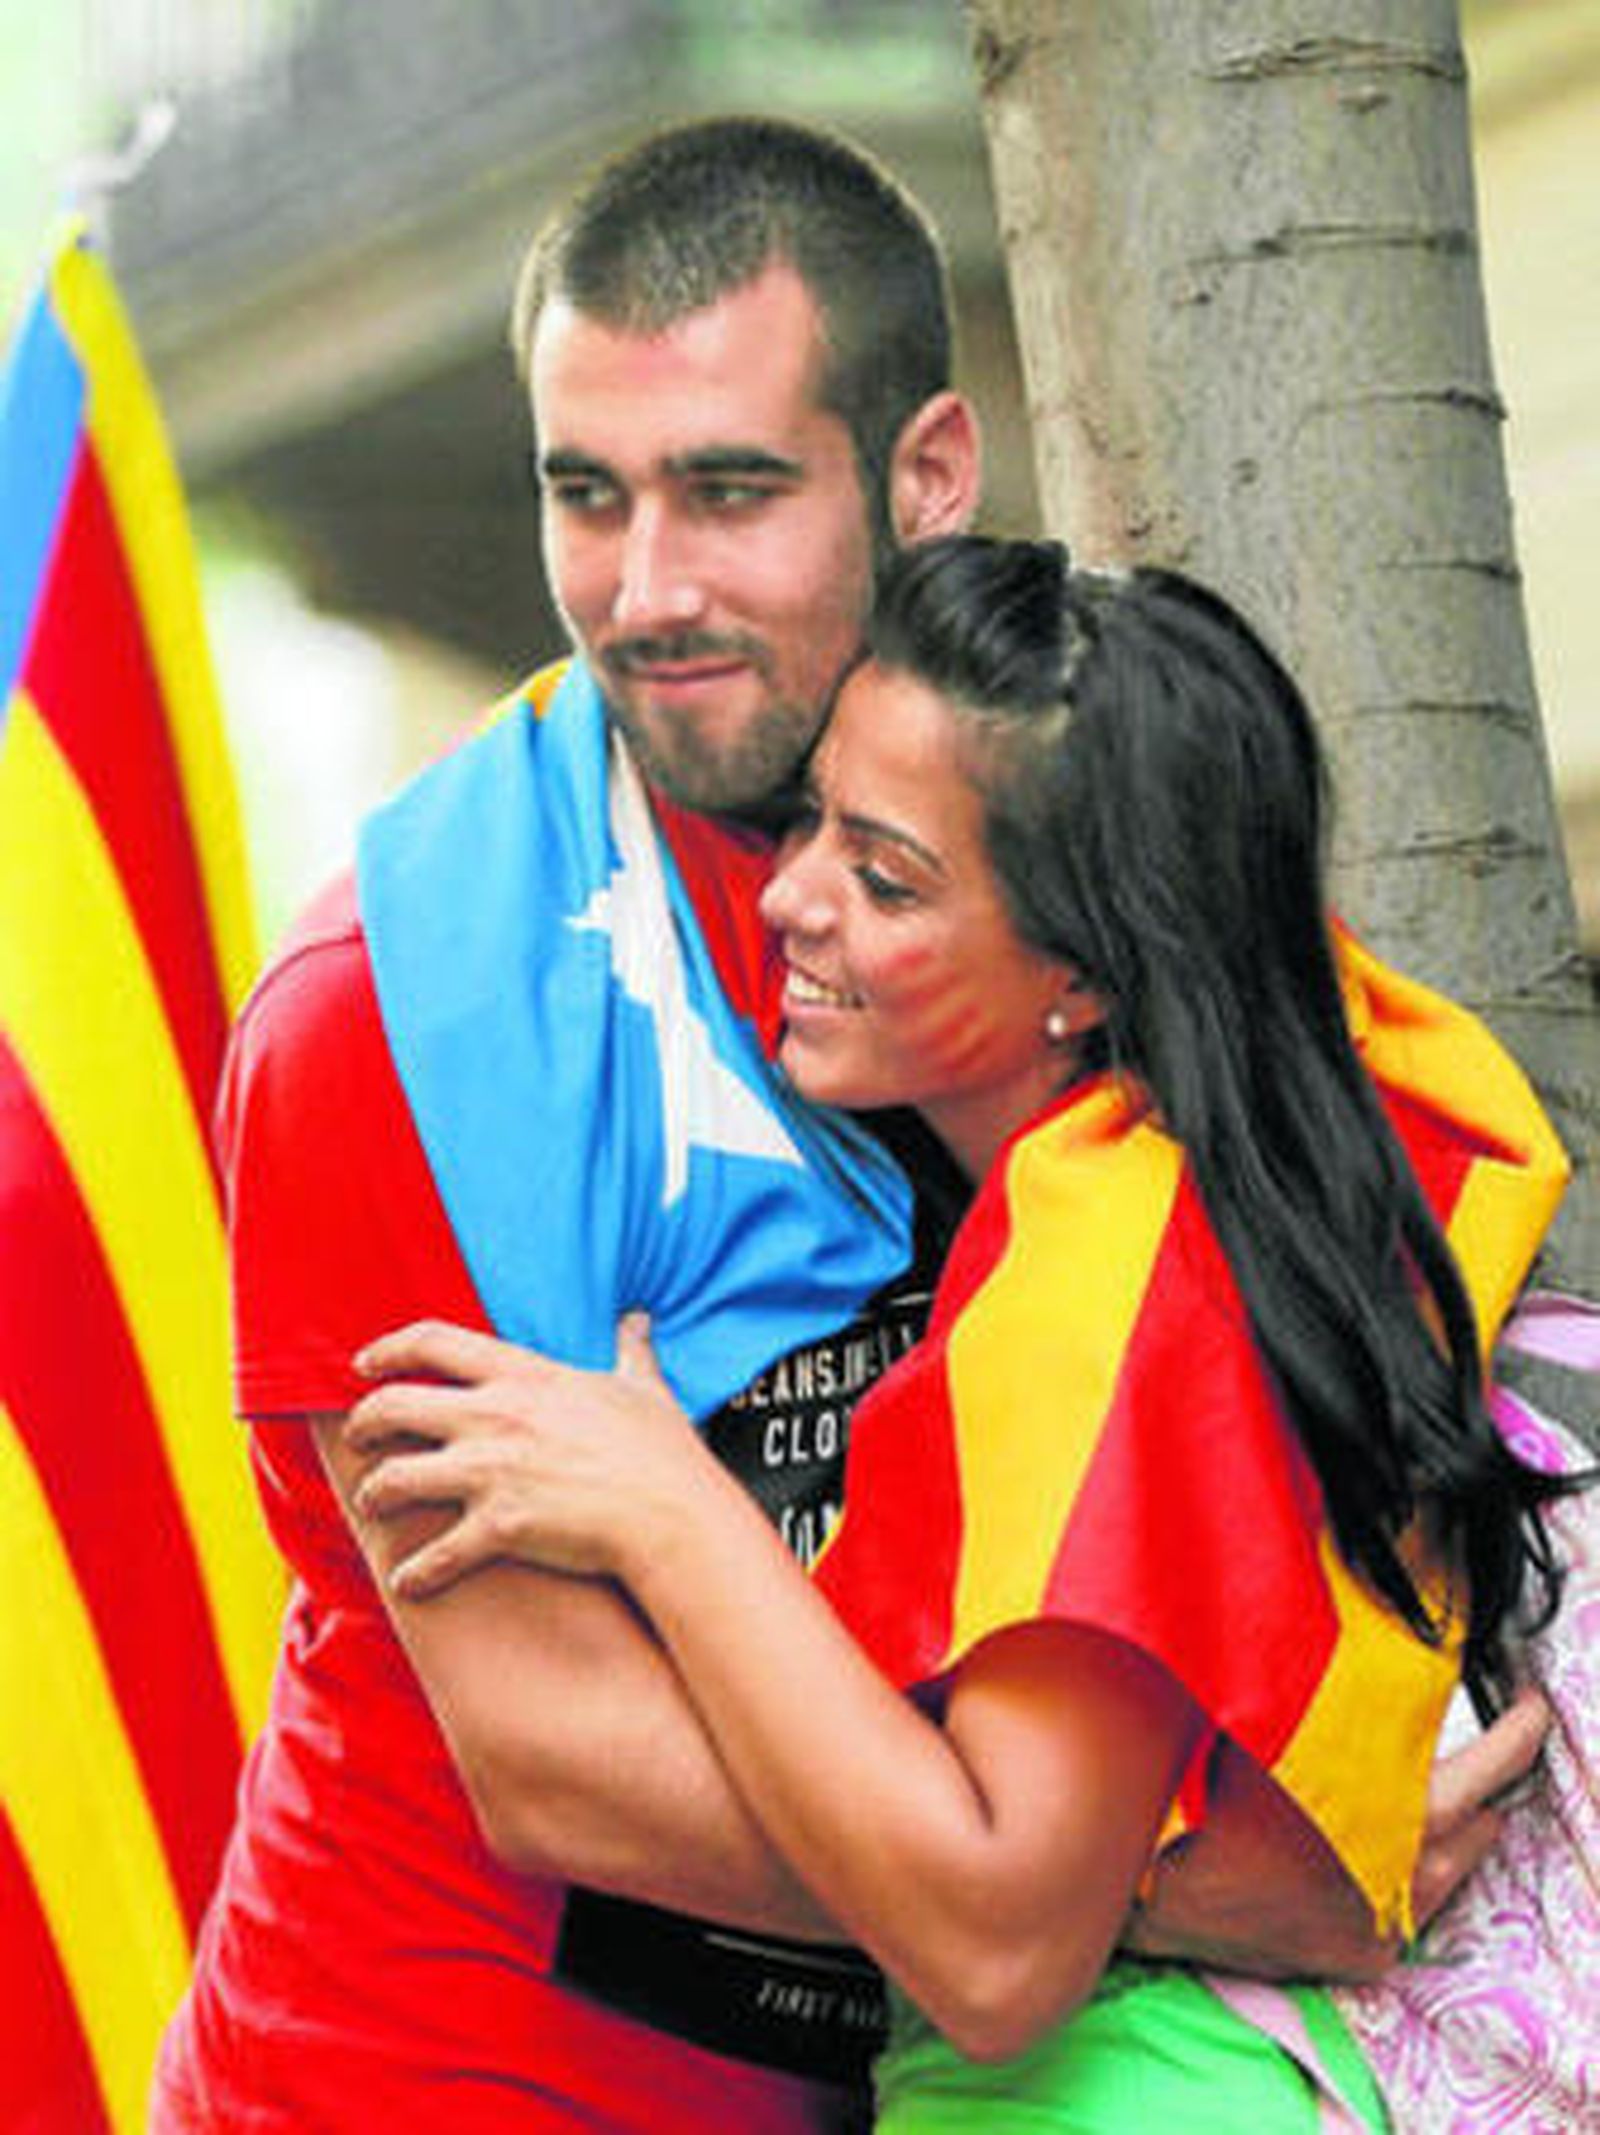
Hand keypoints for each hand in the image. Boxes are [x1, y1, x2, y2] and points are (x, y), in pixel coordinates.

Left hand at [345, 1314, 700, 1595]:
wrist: (671, 1514)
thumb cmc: (661, 1452)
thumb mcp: (643, 1387)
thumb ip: (629, 1351)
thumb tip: (636, 1320)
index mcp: (524, 1376)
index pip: (434, 1343)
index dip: (389, 1349)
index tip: (365, 1363)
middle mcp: (494, 1418)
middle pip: (394, 1406)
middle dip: (364, 1423)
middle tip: (357, 1436)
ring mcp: (491, 1473)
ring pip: (395, 1479)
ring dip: (374, 1493)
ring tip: (371, 1501)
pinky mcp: (497, 1528)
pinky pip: (433, 1554)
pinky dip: (413, 1571)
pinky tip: (407, 1579)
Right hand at [1124, 1685, 1551, 1981]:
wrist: (1140, 1877)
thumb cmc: (1198, 1783)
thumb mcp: (1260, 1711)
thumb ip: (1314, 1680)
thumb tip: (1342, 1613)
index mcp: (1389, 1810)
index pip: (1491, 1767)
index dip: (1518, 1731)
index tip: (1530, 1706)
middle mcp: (1401, 1873)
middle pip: (1481, 1819)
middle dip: (1486, 1779)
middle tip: (1489, 1738)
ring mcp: (1382, 1920)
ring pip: (1456, 1868)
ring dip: (1457, 1826)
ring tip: (1443, 1789)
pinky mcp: (1359, 1952)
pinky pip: (1415, 1905)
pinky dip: (1417, 1870)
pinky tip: (1394, 1843)